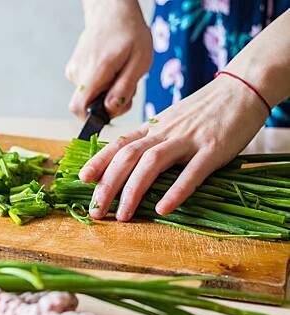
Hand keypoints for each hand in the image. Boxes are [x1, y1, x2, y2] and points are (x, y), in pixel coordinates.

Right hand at [66, 0, 151, 119]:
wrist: (112, 12)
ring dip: (108, 94)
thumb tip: (110, 110)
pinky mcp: (74, 70)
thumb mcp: (139, 62)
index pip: (79, 108)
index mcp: (95, 71)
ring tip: (121, 74)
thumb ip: (124, 88)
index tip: (113, 108)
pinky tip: (112, 71)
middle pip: (88, 106)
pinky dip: (102, 86)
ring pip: (90, 98)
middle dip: (109, 105)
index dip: (94, 118)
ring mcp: (74, 71)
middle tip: (127, 89)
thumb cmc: (129, 33)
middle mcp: (78, 73)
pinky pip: (88, 88)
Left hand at [79, 74, 268, 220]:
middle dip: (107, 185)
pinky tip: (163, 209)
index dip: (98, 161)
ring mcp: (188, 140)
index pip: (118, 144)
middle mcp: (164, 132)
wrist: (242, 88)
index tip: (82, 179)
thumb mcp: (171, 121)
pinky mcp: (213, 150)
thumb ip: (152, 140)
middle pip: (127, 157)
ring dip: (133, 191)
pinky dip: (175, 191)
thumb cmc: (205, 111)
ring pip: (151, 163)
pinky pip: (191, 172)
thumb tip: (131, 161)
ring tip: (122, 216)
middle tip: (95, 210)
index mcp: (153, 127)